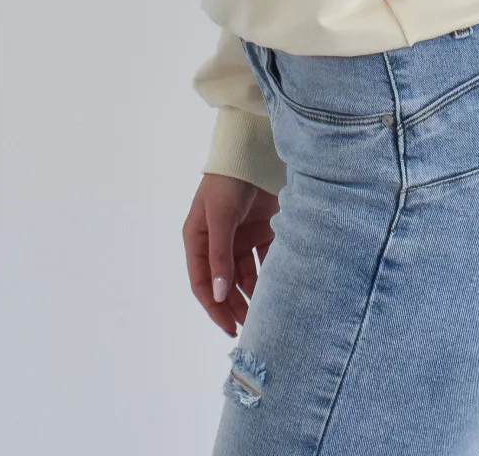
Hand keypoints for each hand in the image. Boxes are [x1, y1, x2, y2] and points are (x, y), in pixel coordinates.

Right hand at [183, 172, 279, 334]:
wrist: (255, 150)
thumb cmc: (229, 181)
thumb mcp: (221, 217)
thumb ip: (220, 256)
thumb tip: (219, 295)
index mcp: (198, 239)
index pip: (202, 282)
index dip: (214, 307)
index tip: (230, 328)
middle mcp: (218, 242)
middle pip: (225, 283)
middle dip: (236, 305)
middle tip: (252, 327)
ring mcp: (240, 236)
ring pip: (246, 274)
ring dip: (254, 292)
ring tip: (267, 311)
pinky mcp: (262, 229)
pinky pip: (266, 258)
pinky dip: (271, 272)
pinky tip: (280, 284)